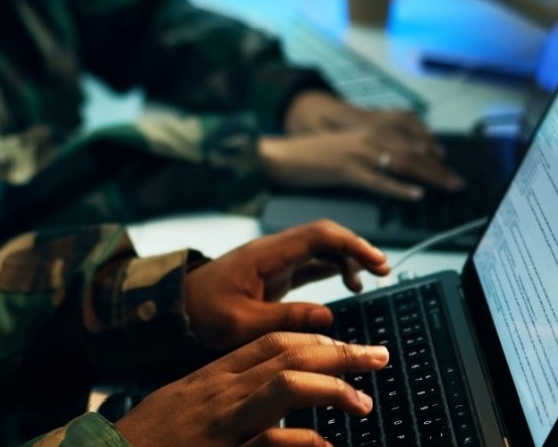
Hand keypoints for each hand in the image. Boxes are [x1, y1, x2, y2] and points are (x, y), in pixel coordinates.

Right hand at [114, 333, 388, 446]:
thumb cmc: (146, 441)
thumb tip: (269, 406)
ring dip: (331, 388)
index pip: (270, 343)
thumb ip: (225, 402)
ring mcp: (219, 421)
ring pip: (282, 385)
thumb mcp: (186, 410)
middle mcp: (217, 392)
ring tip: (362, 400)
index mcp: (211, 379)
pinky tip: (325, 446)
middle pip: (286, 355)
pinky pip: (267, 441)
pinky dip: (300, 441)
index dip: (316, 340)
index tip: (348, 345)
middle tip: (378, 355)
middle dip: (339, 352)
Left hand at [182, 221, 389, 352]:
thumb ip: (283, 318)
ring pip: (320, 249)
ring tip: (370, 280)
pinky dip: (334, 269)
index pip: (317, 235)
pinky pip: (311, 264)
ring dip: (347, 258)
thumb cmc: (200, 312)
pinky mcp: (274, 275)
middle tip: (383, 270)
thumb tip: (327, 314)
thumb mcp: (240, 323)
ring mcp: (274, 262)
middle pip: (323, 237)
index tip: (375, 262)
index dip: (351, 244)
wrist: (174, 308)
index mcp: (265, 255)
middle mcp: (272, 252)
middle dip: (355, 248)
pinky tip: (349, 284)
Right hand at [266, 94, 462, 200]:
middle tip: (456, 181)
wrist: (284, 154)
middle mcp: (366, 136)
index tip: (445, 158)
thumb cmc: (315, 153)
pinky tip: (415, 195)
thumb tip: (399, 161)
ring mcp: (357, 153)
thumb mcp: (348, 143)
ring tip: (447, 187)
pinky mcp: (346, 170)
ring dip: (429, 176)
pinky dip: (399, 188)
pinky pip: (378, 180)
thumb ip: (372, 147)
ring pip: (402, 163)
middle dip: (438, 166)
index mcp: (368, 127)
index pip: (409, 132)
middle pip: (412, 150)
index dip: (430, 145)